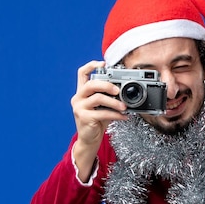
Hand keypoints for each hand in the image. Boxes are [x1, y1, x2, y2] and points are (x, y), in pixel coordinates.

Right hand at [70, 61, 126, 179]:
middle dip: (107, 84)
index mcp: (82, 92)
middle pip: (91, 84)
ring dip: (114, 102)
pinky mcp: (84, 118)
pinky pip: (102, 113)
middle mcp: (78, 98)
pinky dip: (115, 114)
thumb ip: (109, 97)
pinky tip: (123, 116)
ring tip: (124, 106)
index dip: (91, 65)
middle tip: (118, 90)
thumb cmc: (97, 121)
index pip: (82, 73)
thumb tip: (127, 91)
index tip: (103, 63)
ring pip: (97, 98)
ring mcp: (79, 108)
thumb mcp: (102, 106)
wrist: (89, 140)